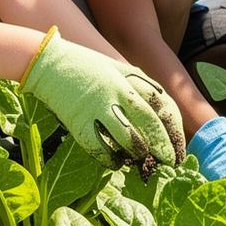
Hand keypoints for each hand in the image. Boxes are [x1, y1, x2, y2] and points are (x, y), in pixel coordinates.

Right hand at [22, 30, 185, 165]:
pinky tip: (116, 164)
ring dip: (138, 154)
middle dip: (163, 147)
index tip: (178, 145)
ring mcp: (98, 107)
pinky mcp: (79, 121)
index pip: (163, 106)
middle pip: (150, 124)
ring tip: (142, 162)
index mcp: (130, 77)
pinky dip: (111, 160)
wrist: (47, 62)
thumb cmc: (85, 67)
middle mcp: (118, 91)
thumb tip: (160, 111)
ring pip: (128, 139)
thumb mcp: (117, 68)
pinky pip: (100, 148)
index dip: (174, 130)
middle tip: (170, 162)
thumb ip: (138, 85)